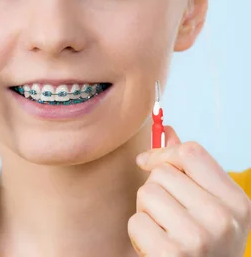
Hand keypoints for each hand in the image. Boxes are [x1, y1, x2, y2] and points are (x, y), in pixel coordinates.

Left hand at [129, 125, 250, 255]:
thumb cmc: (204, 243)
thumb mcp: (211, 206)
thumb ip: (190, 169)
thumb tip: (166, 130)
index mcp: (237, 201)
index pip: (192, 152)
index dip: (163, 153)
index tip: (149, 162)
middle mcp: (222, 218)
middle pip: (162, 173)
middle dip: (156, 190)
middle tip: (169, 215)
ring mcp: (198, 238)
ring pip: (146, 193)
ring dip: (146, 211)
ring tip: (164, 230)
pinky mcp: (171, 254)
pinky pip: (136, 221)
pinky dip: (139, 233)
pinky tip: (156, 246)